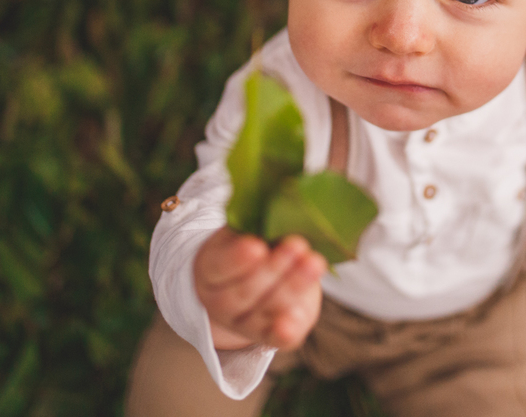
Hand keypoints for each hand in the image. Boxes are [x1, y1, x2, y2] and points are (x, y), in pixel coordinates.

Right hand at [194, 228, 326, 350]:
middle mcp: (222, 302)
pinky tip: (296, 321)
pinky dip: (286, 330)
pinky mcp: (270, 335)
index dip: (237, 258)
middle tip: (297, 245)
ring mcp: (245, 323)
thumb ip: (258, 218)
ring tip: (314, 263)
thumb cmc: (252, 245)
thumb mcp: (246, 229)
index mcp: (210, 269)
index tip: (257, 246)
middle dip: (274, 268)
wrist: (254, 281)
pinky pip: (277, 338)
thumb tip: (289, 187)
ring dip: (293, 286)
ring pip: (267, 309)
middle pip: (246, 290)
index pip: (219, 265)